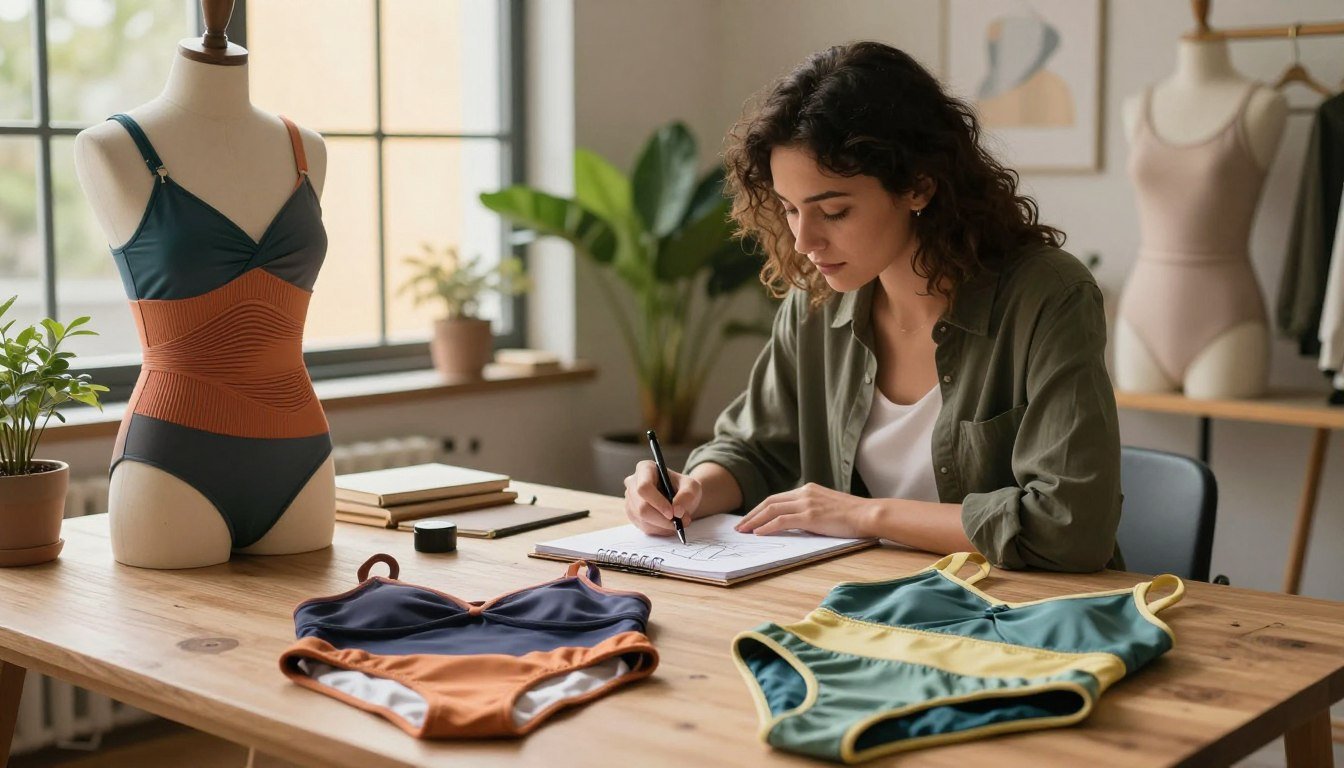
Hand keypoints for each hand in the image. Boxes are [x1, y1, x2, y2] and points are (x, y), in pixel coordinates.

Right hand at [623, 461, 701, 535]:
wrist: (680, 498)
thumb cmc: (683, 488)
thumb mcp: (692, 487)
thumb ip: (687, 496)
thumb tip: (677, 511)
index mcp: (645, 468)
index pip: (644, 487)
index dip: (657, 502)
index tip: (672, 513)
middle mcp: (633, 483)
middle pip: (642, 507)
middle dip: (662, 519)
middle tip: (679, 523)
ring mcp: (630, 499)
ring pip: (642, 519)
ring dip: (663, 525)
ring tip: (678, 523)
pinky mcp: (632, 514)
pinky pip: (643, 526)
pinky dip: (659, 529)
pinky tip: (668, 524)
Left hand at [735, 483, 874, 537]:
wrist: (868, 514)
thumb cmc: (852, 515)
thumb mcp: (826, 507)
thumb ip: (810, 511)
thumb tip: (795, 523)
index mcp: (808, 490)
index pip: (777, 498)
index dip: (760, 509)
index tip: (750, 519)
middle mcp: (804, 493)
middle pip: (769, 502)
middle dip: (752, 515)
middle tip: (740, 526)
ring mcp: (806, 503)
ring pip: (771, 510)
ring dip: (754, 521)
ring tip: (743, 531)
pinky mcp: (810, 516)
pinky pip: (782, 520)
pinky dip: (767, 526)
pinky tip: (758, 533)